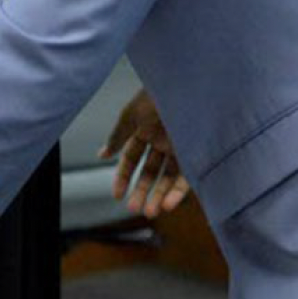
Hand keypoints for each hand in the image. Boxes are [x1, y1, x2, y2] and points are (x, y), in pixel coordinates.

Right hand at [99, 89, 189, 217]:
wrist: (187, 86)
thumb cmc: (157, 95)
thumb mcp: (131, 116)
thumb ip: (117, 137)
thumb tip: (101, 155)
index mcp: (145, 129)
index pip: (132, 158)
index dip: (123, 176)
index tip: (117, 195)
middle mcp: (163, 140)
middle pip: (150, 171)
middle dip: (141, 191)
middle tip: (134, 209)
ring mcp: (179, 147)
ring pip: (168, 177)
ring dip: (159, 196)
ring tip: (150, 213)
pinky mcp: (196, 152)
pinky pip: (187, 177)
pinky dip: (177, 192)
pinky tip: (168, 204)